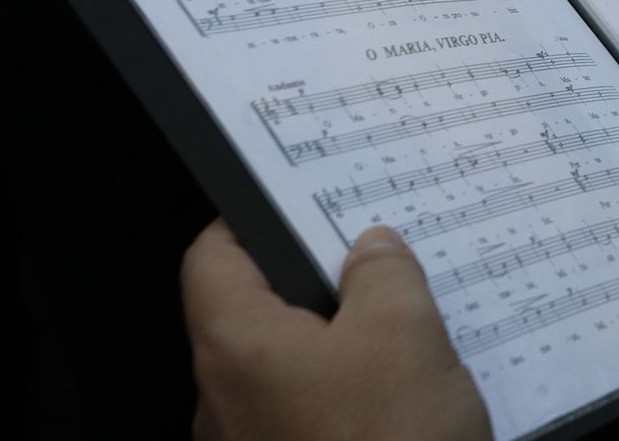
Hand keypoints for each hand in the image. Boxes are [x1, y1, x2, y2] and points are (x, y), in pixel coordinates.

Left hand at [182, 219, 491, 440]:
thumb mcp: (405, 334)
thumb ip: (384, 275)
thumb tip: (369, 250)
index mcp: (233, 347)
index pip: (211, 256)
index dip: (251, 220)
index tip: (301, 200)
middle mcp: (222, 403)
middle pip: (253, 316)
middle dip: (315, 288)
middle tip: (377, 262)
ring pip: (287, 374)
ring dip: (340, 350)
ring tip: (408, 331)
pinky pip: (308, 422)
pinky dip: (348, 401)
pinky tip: (406, 400)